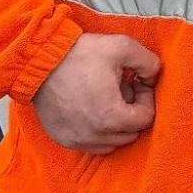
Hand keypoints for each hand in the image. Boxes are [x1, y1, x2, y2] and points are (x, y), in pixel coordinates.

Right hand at [35, 33, 160, 154]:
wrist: (39, 60)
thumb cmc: (79, 54)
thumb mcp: (122, 47)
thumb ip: (149, 63)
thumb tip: (153, 77)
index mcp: (111, 117)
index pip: (146, 119)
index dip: (146, 98)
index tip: (136, 82)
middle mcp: (94, 136)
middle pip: (130, 133)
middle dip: (132, 112)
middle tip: (122, 88)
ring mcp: (77, 140)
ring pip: (111, 142)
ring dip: (115, 124)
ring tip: (106, 98)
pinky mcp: (63, 139)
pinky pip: (90, 144)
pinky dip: (97, 131)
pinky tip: (91, 107)